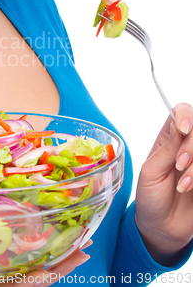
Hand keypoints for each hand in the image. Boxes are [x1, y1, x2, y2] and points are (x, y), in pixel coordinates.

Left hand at [135, 102, 192, 264]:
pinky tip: (189, 190)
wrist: (162, 227)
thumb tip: (178, 125)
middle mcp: (188, 146)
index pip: (182, 112)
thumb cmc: (150, 196)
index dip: (186, 116)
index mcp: (169, 138)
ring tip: (183, 186)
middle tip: (179, 164)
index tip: (184, 129)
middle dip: (191, 146)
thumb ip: (167, 150)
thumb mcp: (151, 171)